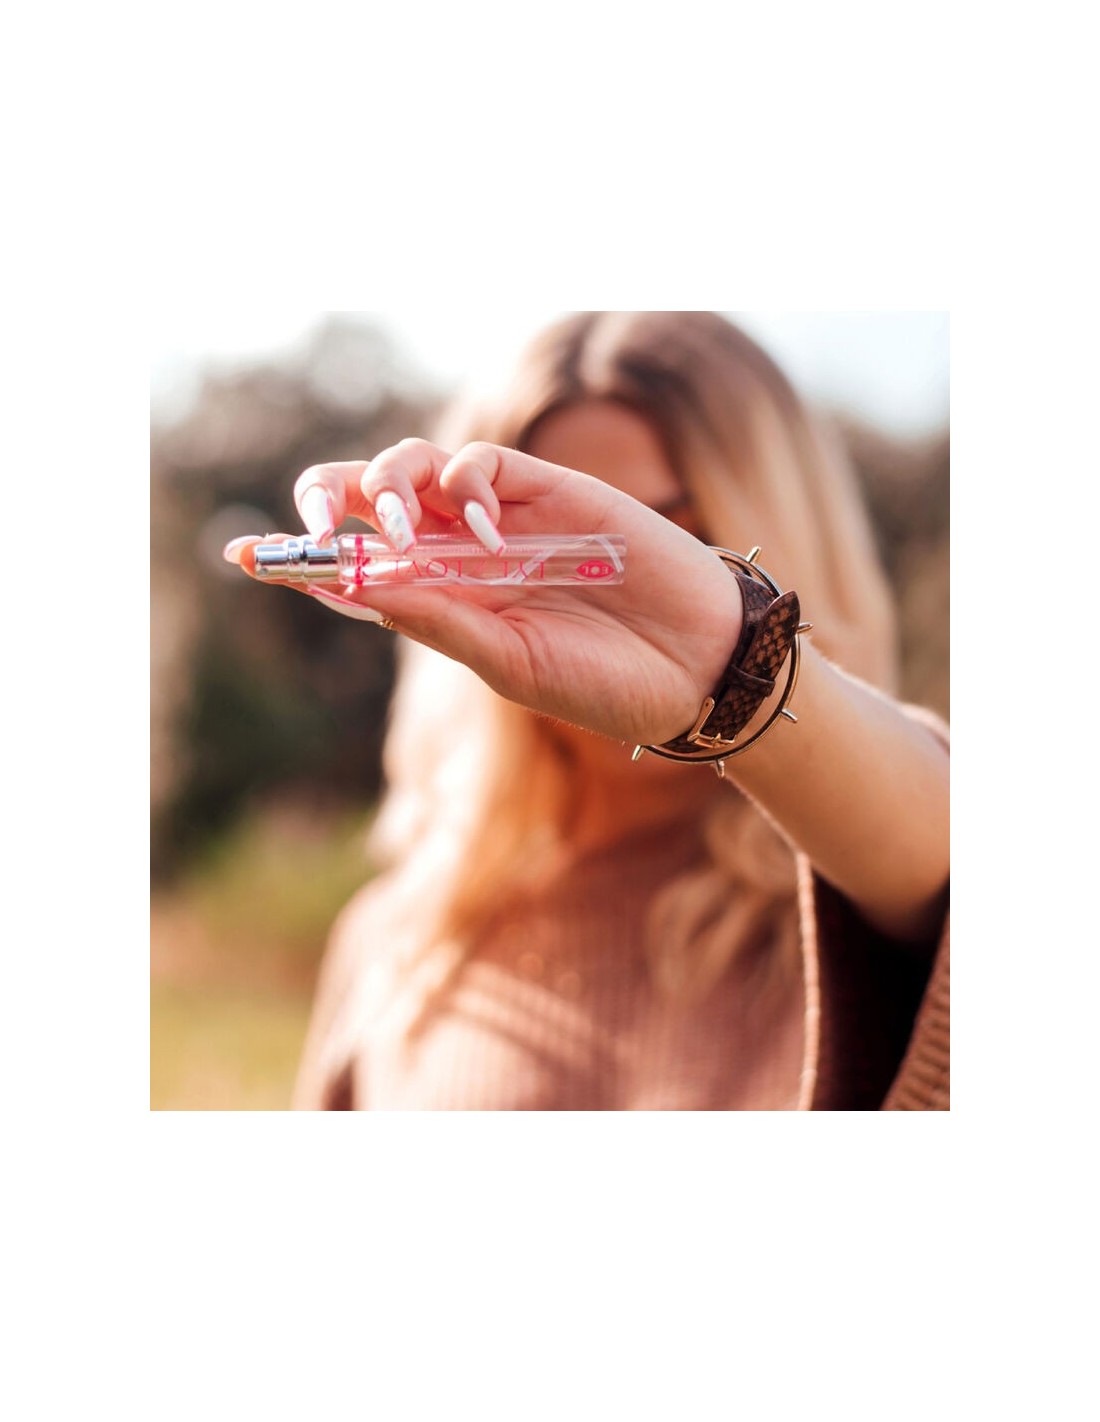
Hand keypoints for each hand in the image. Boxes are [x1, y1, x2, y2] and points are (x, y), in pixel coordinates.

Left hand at [225, 439, 743, 745]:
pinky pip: (479, 463)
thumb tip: (357, 583)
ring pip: (411, 471)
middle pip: (369, 505)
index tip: (242, 555)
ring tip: (400, 526)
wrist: (694, 665)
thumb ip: (437, 619)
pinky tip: (484, 525)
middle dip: (329, 500)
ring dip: (387, 486)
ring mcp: (502, 520)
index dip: (299, 558)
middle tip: (316, 520)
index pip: (355, 570)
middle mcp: (461, 558)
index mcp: (443, 605)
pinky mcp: (547, 490)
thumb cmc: (604, 681)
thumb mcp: (508, 663)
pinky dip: (463, 483)